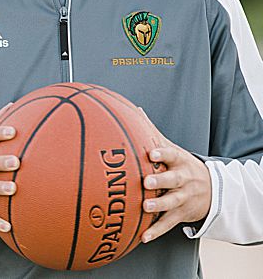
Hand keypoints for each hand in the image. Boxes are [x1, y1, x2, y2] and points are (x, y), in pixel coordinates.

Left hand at [140, 123, 209, 242]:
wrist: (213, 190)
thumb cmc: (182, 166)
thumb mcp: (172, 149)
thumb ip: (152, 133)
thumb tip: (133, 110)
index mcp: (180, 161)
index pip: (172, 155)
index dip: (163, 154)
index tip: (152, 153)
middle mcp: (183, 180)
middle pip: (174, 179)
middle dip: (161, 180)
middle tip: (146, 182)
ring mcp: (183, 198)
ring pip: (172, 202)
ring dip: (158, 205)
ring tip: (145, 207)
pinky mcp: (181, 214)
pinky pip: (168, 223)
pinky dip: (156, 231)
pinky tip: (143, 236)